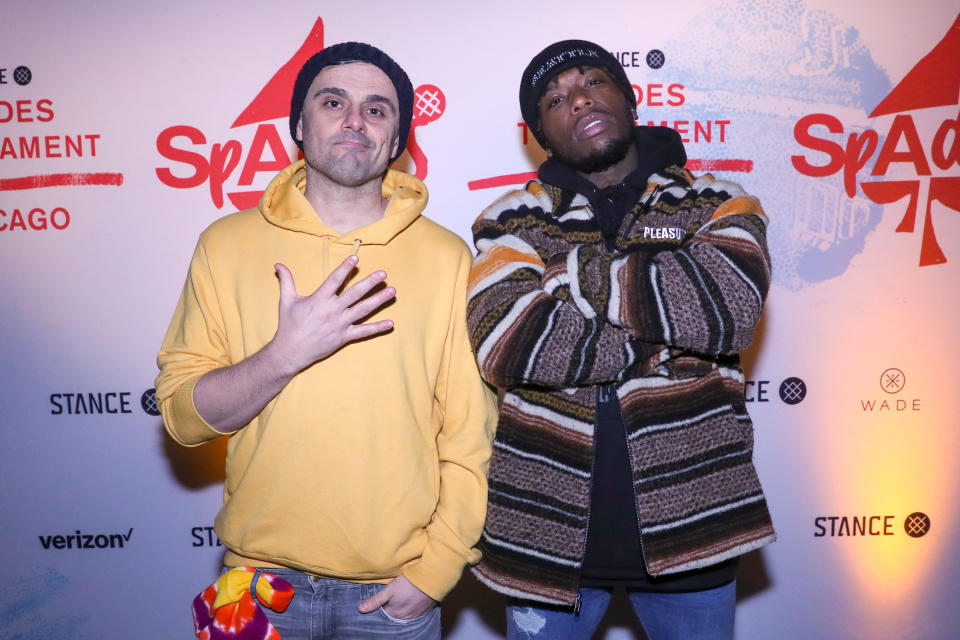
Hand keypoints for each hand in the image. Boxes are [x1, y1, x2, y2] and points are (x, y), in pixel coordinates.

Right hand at [271, 255, 395, 372]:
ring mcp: (340, 324)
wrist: (290, 351)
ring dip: (379, 300)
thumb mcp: (286, 301)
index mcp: (319, 299)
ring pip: (363, 310)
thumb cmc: (288, 325)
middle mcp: (332, 310)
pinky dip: (378, 328)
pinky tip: (391, 323)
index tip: (356, 258)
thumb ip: (286, 281)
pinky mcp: (344, 337)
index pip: (335, 280)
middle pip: (355, 293)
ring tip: (392, 291)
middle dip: (370, 282)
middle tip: (383, 274)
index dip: (345, 268)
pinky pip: (364, 332)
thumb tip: (278, 265)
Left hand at [357, 574, 436, 620]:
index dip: (380, 609)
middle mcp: (405, 617)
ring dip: (401, 611)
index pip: (383, 615)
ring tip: (399, 603)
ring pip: (404, 615)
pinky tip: (410, 603)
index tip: (379, 605)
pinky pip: (415, 614)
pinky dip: (411, 610)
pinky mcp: (424, 610)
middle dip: (390, 611)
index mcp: (395, 613)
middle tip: (389, 603)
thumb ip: (376, 600)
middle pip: (394, 616)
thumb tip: (360, 609)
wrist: (431, 579)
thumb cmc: (409, 583)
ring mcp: (415, 614)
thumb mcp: (390, 589)